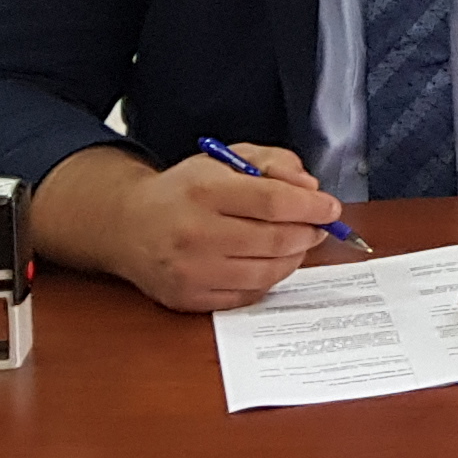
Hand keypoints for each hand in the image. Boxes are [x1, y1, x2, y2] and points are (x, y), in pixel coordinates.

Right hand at [31, 142, 343, 312]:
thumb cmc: (184, 190)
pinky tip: (268, 262)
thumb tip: (310, 189)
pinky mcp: (188, 298)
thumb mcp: (225, 159)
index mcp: (204, 189)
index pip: (274, 201)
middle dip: (308, 233)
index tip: (330, 208)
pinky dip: (268, 280)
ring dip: (293, 258)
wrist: (127, 225)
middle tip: (318, 227)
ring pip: (267, 273)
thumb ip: (273, 163)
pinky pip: (248, 295)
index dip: (312, 207)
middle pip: (275, 240)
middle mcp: (195, 232)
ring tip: (296, 243)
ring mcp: (190, 271)